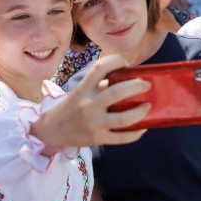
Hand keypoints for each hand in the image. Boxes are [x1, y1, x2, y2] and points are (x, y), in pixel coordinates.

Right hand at [31, 55, 150, 151]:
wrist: (52, 131)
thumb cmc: (71, 107)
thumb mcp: (80, 91)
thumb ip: (99, 85)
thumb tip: (127, 79)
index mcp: (83, 89)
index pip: (100, 68)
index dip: (116, 61)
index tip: (126, 64)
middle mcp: (88, 105)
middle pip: (117, 92)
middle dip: (136, 86)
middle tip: (146, 85)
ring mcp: (94, 124)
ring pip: (123, 119)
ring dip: (140, 112)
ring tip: (147, 106)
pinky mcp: (98, 139)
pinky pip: (122, 137)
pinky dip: (136, 133)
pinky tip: (143, 127)